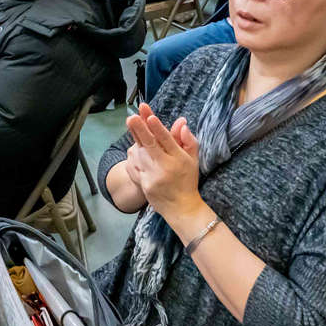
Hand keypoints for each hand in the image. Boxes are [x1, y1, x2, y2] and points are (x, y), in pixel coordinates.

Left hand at [124, 103, 202, 221]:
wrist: (181, 208)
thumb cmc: (187, 180)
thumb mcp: (193, 160)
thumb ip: (189, 141)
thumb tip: (182, 124)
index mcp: (178, 159)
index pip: (167, 141)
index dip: (158, 129)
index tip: (150, 117)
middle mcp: (165, 167)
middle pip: (150, 145)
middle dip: (140, 130)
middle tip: (131, 117)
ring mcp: (153, 176)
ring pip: (139, 154)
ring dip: (135, 138)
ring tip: (131, 122)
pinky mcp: (144, 184)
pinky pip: (133, 165)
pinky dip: (133, 155)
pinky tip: (135, 147)